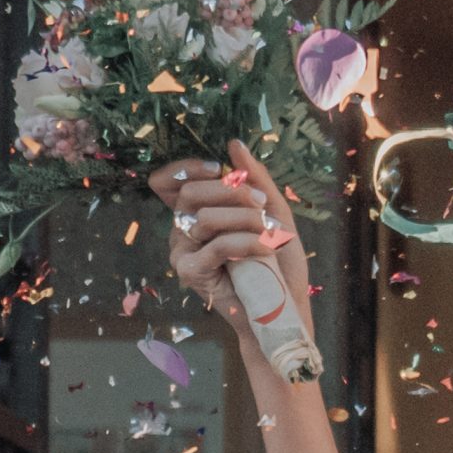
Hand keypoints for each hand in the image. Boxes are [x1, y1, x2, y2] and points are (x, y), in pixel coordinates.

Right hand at [147, 139, 310, 355]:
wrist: (283, 308)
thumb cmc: (278, 264)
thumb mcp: (274, 214)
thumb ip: (255, 179)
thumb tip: (235, 145)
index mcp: (195, 212)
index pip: (169, 181)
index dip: (188, 168)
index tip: (220, 168)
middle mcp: (183, 229)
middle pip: (190, 193)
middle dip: (231, 192)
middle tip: (262, 205)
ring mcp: (183, 251)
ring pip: (205, 217)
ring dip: (245, 219)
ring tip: (270, 232)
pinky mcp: (190, 272)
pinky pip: (216, 245)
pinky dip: (246, 242)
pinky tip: (265, 248)